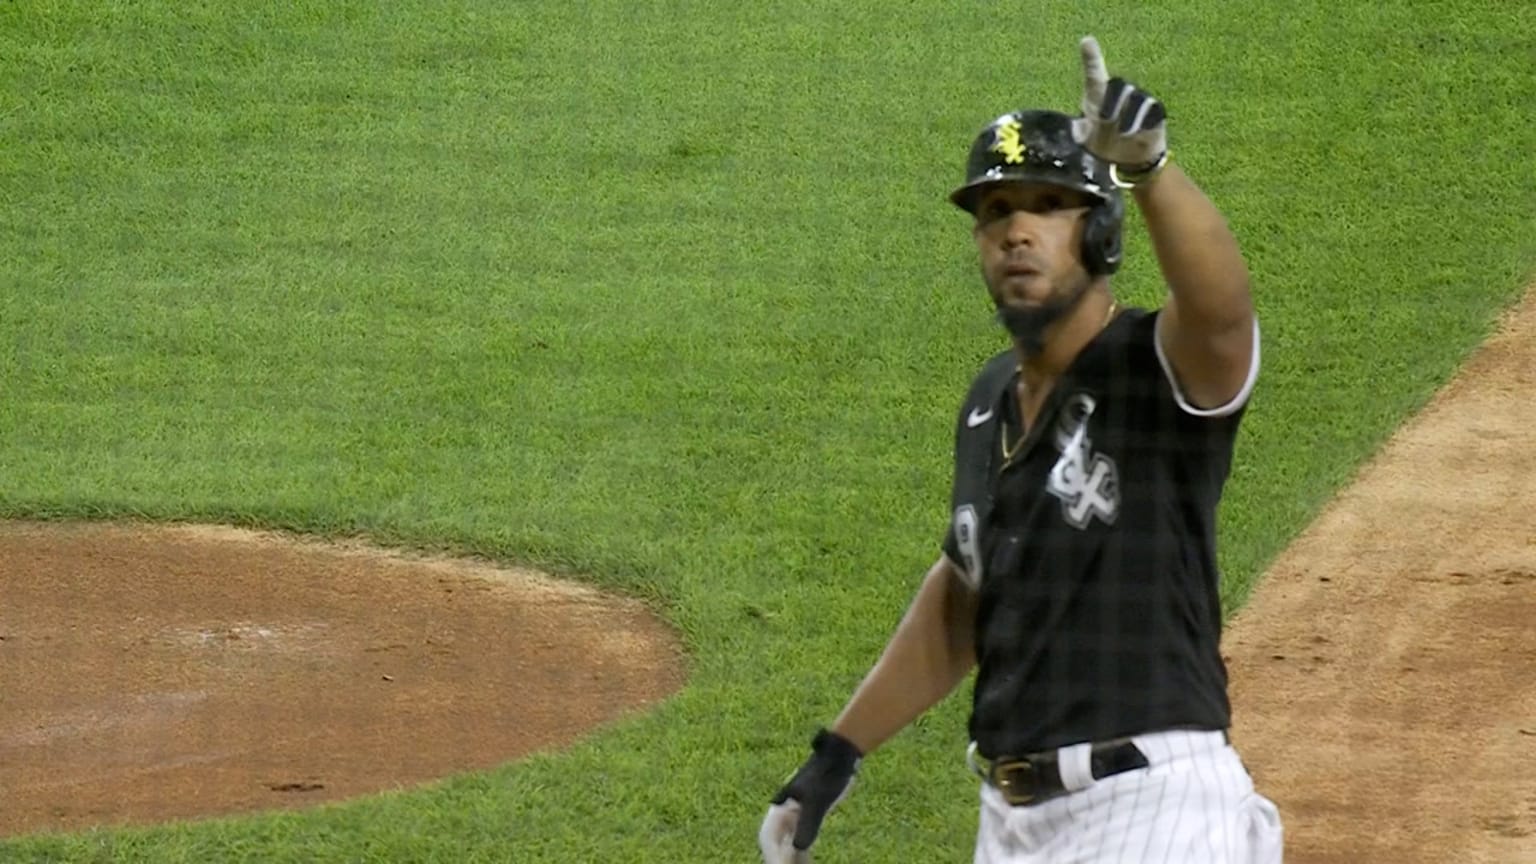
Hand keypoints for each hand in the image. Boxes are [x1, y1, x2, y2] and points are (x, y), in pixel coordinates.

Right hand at [758, 729, 861, 863]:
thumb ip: (807, 825)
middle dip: (780, 861)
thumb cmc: (827, 776)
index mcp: (779, 809)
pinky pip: (801, 843)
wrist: (839, 756)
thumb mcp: (818, 802)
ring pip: (788, 847)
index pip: (770, 840)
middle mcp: (783, 815)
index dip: (773, 859)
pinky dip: (802, 857)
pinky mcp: (807, 819)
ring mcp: (794, 818)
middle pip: (777, 846)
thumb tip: (798, 849)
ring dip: (790, 861)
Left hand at [1070, 36, 1168, 177]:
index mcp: (1098, 97)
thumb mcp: (1086, 141)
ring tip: (1124, 134)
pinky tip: (1139, 133)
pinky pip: (1153, 111)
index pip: (1094, 74)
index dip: (1091, 58)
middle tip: (1105, 120)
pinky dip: (1145, 121)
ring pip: (1137, 99)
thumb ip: (1080, 133)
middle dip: (1112, 101)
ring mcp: (1139, 101)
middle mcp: (1119, 94)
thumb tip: (1076, 129)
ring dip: (1129, 117)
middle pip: (1118, 85)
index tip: (1086, 42)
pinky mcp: (1155, 113)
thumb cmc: (1103, 143)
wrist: (1129, 159)